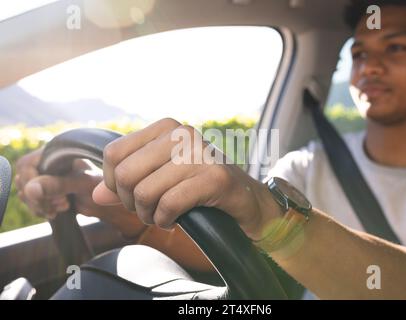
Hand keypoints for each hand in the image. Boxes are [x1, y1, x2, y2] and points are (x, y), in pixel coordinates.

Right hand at [15, 148, 109, 219]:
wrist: (107, 200)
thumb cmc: (99, 185)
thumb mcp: (79, 183)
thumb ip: (56, 185)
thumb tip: (29, 189)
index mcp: (55, 152)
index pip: (26, 165)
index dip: (32, 182)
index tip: (46, 196)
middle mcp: (46, 162)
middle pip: (23, 180)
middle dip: (38, 197)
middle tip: (60, 203)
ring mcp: (44, 177)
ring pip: (26, 193)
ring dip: (40, 204)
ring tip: (63, 205)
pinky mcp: (45, 191)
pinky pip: (31, 201)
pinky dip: (41, 209)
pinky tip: (56, 212)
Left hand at [92, 118, 282, 239]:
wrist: (247, 201)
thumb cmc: (200, 187)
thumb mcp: (160, 179)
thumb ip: (127, 182)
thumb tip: (96, 194)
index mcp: (167, 128)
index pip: (114, 153)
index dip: (113, 182)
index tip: (131, 195)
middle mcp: (183, 134)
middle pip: (125, 174)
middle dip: (130, 202)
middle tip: (148, 209)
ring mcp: (200, 154)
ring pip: (144, 191)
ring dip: (149, 214)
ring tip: (163, 215)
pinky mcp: (215, 178)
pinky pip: (169, 204)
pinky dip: (166, 220)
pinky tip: (176, 219)